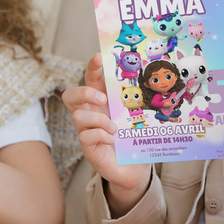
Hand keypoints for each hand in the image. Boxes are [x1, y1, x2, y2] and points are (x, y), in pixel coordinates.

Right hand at [62, 53, 151, 214]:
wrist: (135, 167)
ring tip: (115, 128)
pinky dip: (101, 135)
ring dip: (98, 120)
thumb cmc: (134, 137)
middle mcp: (91, 114)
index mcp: (101, 101)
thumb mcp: (136, 115)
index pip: (91, 80)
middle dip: (84, 93)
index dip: (92, 67)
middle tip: (102, 98)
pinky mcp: (88, 147)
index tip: (99, 57)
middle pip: (70, 95)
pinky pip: (86, 136)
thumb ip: (137, 100)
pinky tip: (112, 139)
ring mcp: (87, 131)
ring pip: (78, 117)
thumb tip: (152, 78)